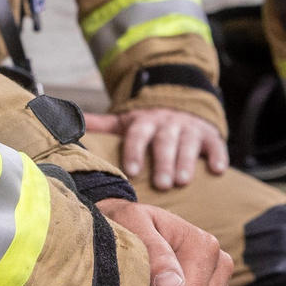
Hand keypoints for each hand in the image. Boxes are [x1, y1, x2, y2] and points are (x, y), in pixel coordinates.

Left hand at [82, 107, 226, 188]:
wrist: (181, 101)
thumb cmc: (149, 122)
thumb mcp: (126, 120)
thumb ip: (102, 125)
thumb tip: (67, 122)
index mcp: (145, 122)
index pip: (137, 134)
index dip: (135, 152)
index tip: (132, 171)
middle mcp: (167, 123)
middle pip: (164, 141)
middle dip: (163, 161)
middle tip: (162, 184)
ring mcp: (190, 128)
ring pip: (189, 143)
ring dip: (187, 161)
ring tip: (183, 181)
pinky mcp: (210, 134)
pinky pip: (216, 144)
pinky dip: (218, 156)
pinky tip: (218, 170)